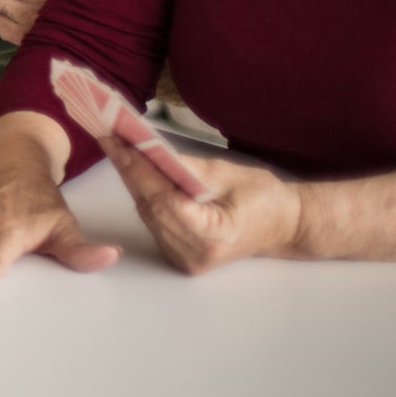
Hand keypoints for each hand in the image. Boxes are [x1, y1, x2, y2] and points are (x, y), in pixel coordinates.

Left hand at [96, 133, 302, 273]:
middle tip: (110, 137)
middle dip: (129, 170)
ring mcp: (185, 259)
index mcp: (212, 238)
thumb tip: (146, 148)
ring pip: (147, 214)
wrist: (285, 225)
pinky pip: (154, 220)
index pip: (163, 201)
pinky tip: (135, 169)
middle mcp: (194, 254)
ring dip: (133, 181)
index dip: (138, 170)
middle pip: (150, 207)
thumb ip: (185, 167)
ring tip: (118, 147)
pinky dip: (145, 194)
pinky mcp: (179, 254)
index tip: (118, 142)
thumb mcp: (228, 174)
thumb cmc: (265, 198)